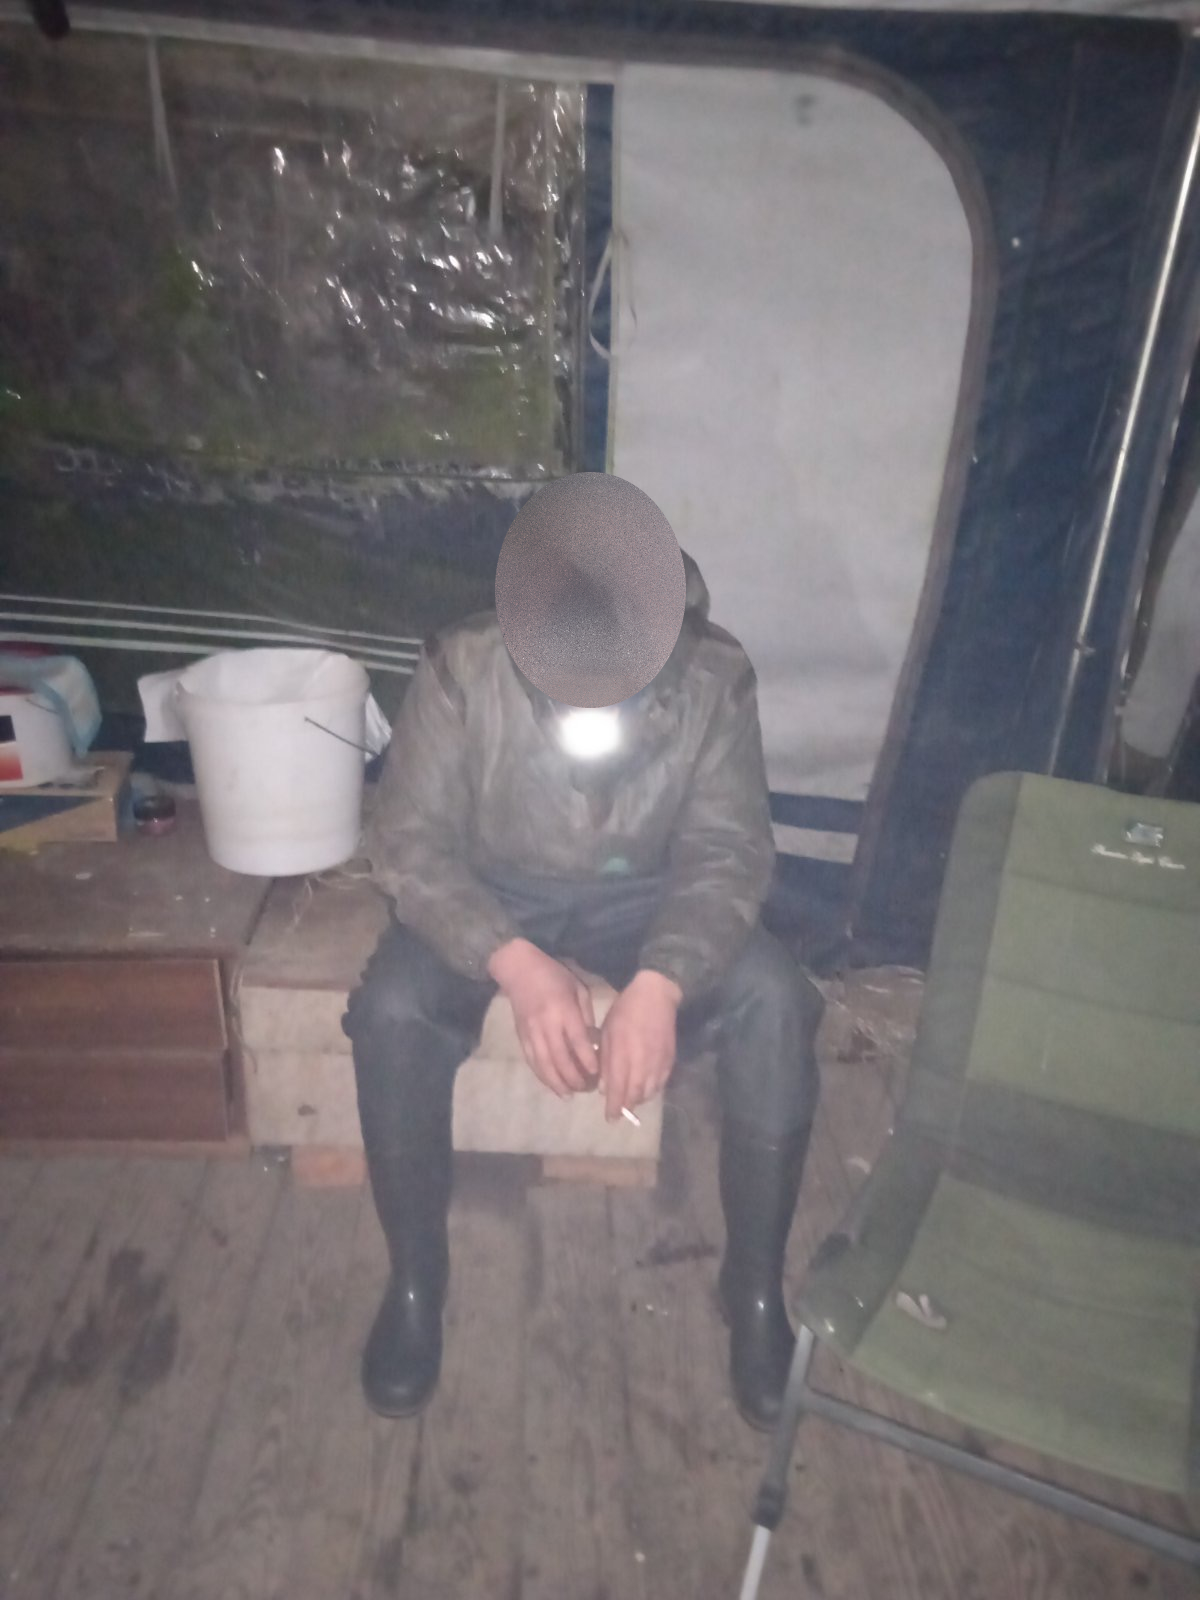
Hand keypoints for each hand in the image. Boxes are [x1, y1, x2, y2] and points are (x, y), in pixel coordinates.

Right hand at [487, 938, 596, 1097]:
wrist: (519, 970)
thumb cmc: (554, 976)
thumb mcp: (578, 989)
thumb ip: (586, 1016)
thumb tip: (594, 1043)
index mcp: (564, 1009)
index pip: (577, 1040)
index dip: (586, 1059)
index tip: (596, 1073)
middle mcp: (546, 1024)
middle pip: (560, 1057)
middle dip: (574, 1077)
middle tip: (586, 1088)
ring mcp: (531, 1032)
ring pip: (544, 1064)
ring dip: (558, 1082)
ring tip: (570, 1094)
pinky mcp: (521, 1037)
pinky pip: (532, 1062)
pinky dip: (543, 1076)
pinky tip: (553, 1086)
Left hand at [598, 969, 682, 1122]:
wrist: (656, 995)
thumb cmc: (625, 1011)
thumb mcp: (607, 1032)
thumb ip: (606, 1062)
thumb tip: (604, 1088)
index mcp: (624, 1054)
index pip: (619, 1089)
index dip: (615, 1107)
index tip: (610, 1118)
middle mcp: (642, 1062)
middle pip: (635, 1094)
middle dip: (627, 1107)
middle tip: (620, 1113)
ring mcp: (659, 1062)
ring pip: (649, 1091)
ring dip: (639, 1099)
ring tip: (631, 1100)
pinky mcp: (670, 1059)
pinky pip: (661, 1083)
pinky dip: (652, 1090)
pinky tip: (646, 1088)